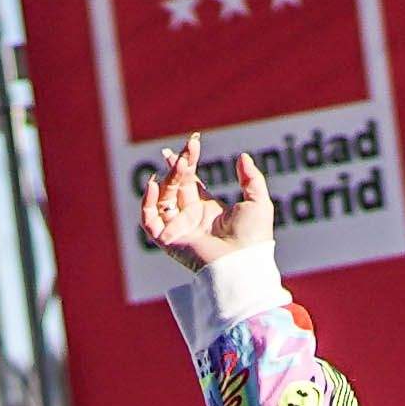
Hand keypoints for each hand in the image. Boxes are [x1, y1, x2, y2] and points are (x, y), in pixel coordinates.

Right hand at [135, 146, 272, 276]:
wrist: (244, 261)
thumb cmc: (254, 237)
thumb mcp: (257, 201)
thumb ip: (251, 178)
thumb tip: (243, 157)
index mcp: (207, 210)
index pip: (188, 183)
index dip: (186, 163)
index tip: (191, 144)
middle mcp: (190, 219)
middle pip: (175, 186)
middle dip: (179, 166)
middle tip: (188, 149)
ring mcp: (178, 229)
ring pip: (162, 199)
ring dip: (168, 179)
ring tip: (181, 164)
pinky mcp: (169, 241)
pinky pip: (149, 222)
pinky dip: (147, 204)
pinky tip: (154, 184)